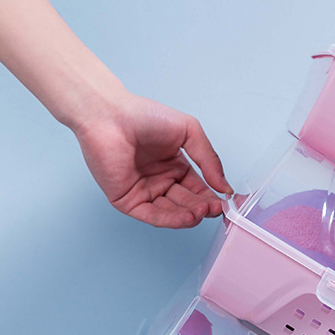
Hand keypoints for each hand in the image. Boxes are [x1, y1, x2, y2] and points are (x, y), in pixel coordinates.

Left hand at [74, 93, 231, 228]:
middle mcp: (159, 181)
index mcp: (173, 166)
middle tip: (215, 209)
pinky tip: (187, 217)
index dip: (211, 196)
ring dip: (190, 216)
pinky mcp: (128, 201)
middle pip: (186, 203)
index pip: (197, 189)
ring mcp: (143, 193)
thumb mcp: (189, 132)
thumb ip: (209, 160)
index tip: (225, 201)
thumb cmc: (143, 115)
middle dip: (202, 208)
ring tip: (204, 212)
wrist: (110, 115)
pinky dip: (171, 220)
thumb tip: (225, 188)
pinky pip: (153, 216)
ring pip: (172, 213)